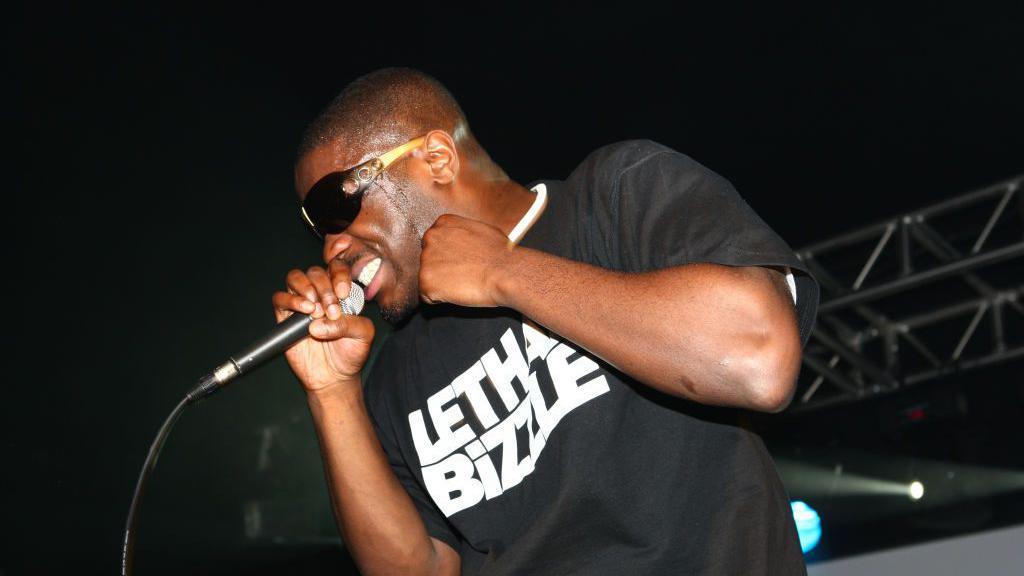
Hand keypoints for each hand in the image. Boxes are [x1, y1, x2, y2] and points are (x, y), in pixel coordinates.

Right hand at [272, 261, 374, 393]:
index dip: (339, 275)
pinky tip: (305, 312)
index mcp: (340, 291)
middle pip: (315, 272)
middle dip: (324, 288)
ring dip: (305, 288)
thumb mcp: (363, 335)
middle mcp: (320, 293)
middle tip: (331, 310)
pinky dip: (290, 300)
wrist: (334, 376)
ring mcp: (301, 303)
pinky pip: (279, 298)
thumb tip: (319, 322)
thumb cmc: (350, 352)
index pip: (337, 268)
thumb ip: (349, 322)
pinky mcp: (285, 317)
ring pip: (295, 277)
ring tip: (315, 309)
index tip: (343, 294)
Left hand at [419, 213, 512, 306]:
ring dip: (442, 284)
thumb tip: (462, 241)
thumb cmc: (501, 254)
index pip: (436, 243)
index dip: (449, 256)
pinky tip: (458, 291)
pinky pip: (428, 295)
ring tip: (464, 282)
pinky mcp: (425, 282)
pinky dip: (441, 298)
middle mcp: (430, 238)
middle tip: (464, 274)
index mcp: (443, 224)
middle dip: (442, 269)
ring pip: (428, 278)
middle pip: (428, 260)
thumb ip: (462, 233)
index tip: (462, 261)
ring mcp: (426, 260)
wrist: (505, 272)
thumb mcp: (481, 230)